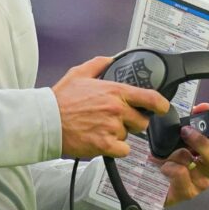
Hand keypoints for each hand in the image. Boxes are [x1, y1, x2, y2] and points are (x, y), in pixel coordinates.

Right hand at [51, 56, 170, 158]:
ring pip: (129, 136)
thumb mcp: (79, 73)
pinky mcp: (104, 145)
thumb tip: (111, 59)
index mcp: (114, 91)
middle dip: (132, 122)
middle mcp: (116, 109)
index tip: (162, 107)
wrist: (46, 122)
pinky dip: (114, 149)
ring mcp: (111, 128)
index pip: (149, 97)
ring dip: (119, 135)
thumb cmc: (60, 100)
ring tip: (100, 129)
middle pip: (141, 121)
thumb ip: (99, 64)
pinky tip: (101, 141)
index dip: (161, 104)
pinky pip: (122, 150)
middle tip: (116, 121)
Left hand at [156, 103, 208, 206]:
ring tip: (168, 153)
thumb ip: (194, 118)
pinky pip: (182, 174)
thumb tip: (203, 107)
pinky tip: (163, 166)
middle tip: (186, 132)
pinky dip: (170, 166)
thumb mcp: (181, 133)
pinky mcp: (187, 192)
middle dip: (202, 141)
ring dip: (181, 154)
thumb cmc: (170, 154)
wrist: (150, 177)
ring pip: (200, 165)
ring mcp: (201, 182)